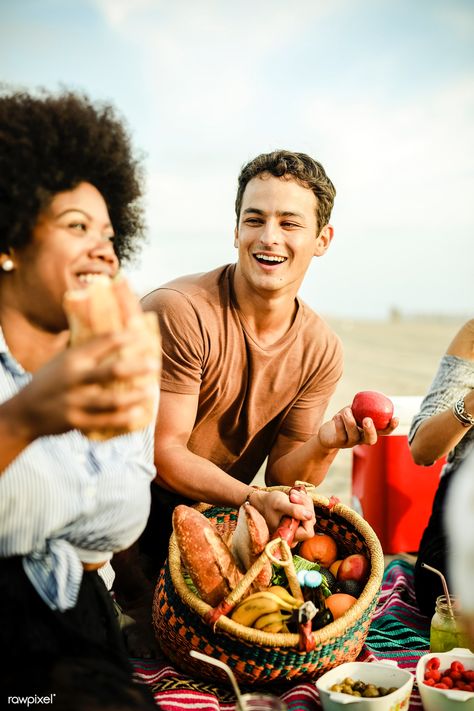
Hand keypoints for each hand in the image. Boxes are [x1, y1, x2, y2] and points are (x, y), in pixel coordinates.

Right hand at [8, 330, 159, 440]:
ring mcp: (75, 402)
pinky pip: (105, 421)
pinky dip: (124, 418)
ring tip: (151, 390)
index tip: (142, 335)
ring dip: (135, 396)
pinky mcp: (76, 421)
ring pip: (112, 400)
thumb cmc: (48, 381)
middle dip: (137, 367)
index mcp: (72, 359)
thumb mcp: (57, 359)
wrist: (24, 413)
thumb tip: (91, 321)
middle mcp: (74, 379)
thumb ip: (76, 344)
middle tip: (154, 364)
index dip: (125, 338)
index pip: (103, 343)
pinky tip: (139, 413)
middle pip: (113, 372)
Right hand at [252, 488, 315, 543]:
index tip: (295, 502)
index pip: (308, 532)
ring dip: (304, 501)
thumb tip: (309, 515)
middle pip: (310, 521)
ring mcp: (298, 528)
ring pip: (310, 515)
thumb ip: (293, 510)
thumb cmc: (268, 504)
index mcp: (288, 537)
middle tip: (293, 495)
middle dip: (304, 505)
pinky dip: (303, 501)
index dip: (305, 517)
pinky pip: (308, 511)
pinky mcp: (299, 520)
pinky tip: (294, 496)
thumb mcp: (279, 504)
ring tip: (292, 494)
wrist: (263, 502)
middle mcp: (295, 535)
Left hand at [318, 406, 398, 449]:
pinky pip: (340, 434)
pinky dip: (339, 423)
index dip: (391, 427)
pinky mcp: (338, 443)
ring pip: (353, 435)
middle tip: (367, 419)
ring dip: (350, 422)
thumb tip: (372, 395)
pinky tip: (337, 416)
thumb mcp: (354, 411)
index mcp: (369, 431)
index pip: (383, 432)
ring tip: (347, 411)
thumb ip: (362, 405)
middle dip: (370, 430)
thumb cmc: (343, 419)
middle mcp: (361, 439)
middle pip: (370, 440)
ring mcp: (350, 443)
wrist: (327, 433)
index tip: (395, 418)